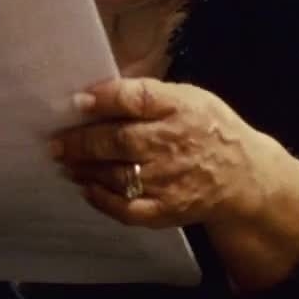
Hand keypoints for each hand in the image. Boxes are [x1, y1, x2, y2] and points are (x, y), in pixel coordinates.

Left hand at [49, 77, 271, 229]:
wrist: (244, 176)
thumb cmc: (207, 128)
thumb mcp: (188, 97)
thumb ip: (148, 93)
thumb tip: (99, 88)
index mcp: (180, 108)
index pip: (136, 99)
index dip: (104, 99)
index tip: (77, 101)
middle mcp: (173, 143)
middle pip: (119, 141)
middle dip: (81, 141)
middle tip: (54, 141)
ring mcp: (170, 180)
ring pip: (117, 175)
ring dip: (84, 169)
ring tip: (64, 161)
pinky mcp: (167, 209)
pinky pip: (127, 208)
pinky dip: (102, 200)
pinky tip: (86, 188)